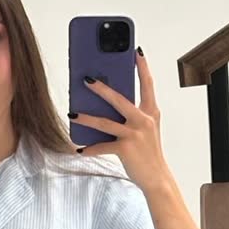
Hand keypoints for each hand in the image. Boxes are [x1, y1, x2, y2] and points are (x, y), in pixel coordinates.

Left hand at [70, 49, 169, 192]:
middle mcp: (143, 120)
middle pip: (119, 98)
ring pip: (104, 122)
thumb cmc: (148, 152)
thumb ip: (131, 115)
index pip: (147, 84)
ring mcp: (134, 134)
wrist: (157, 177)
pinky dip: (90, 149)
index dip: (142, 67)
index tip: (136, 51)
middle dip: (101, 88)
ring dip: (85, 118)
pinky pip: (102, 146)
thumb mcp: (145, 129)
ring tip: (72, 114)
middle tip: (85, 79)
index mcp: (150, 112)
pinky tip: (80, 149)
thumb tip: (106, 105)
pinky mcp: (125, 149)